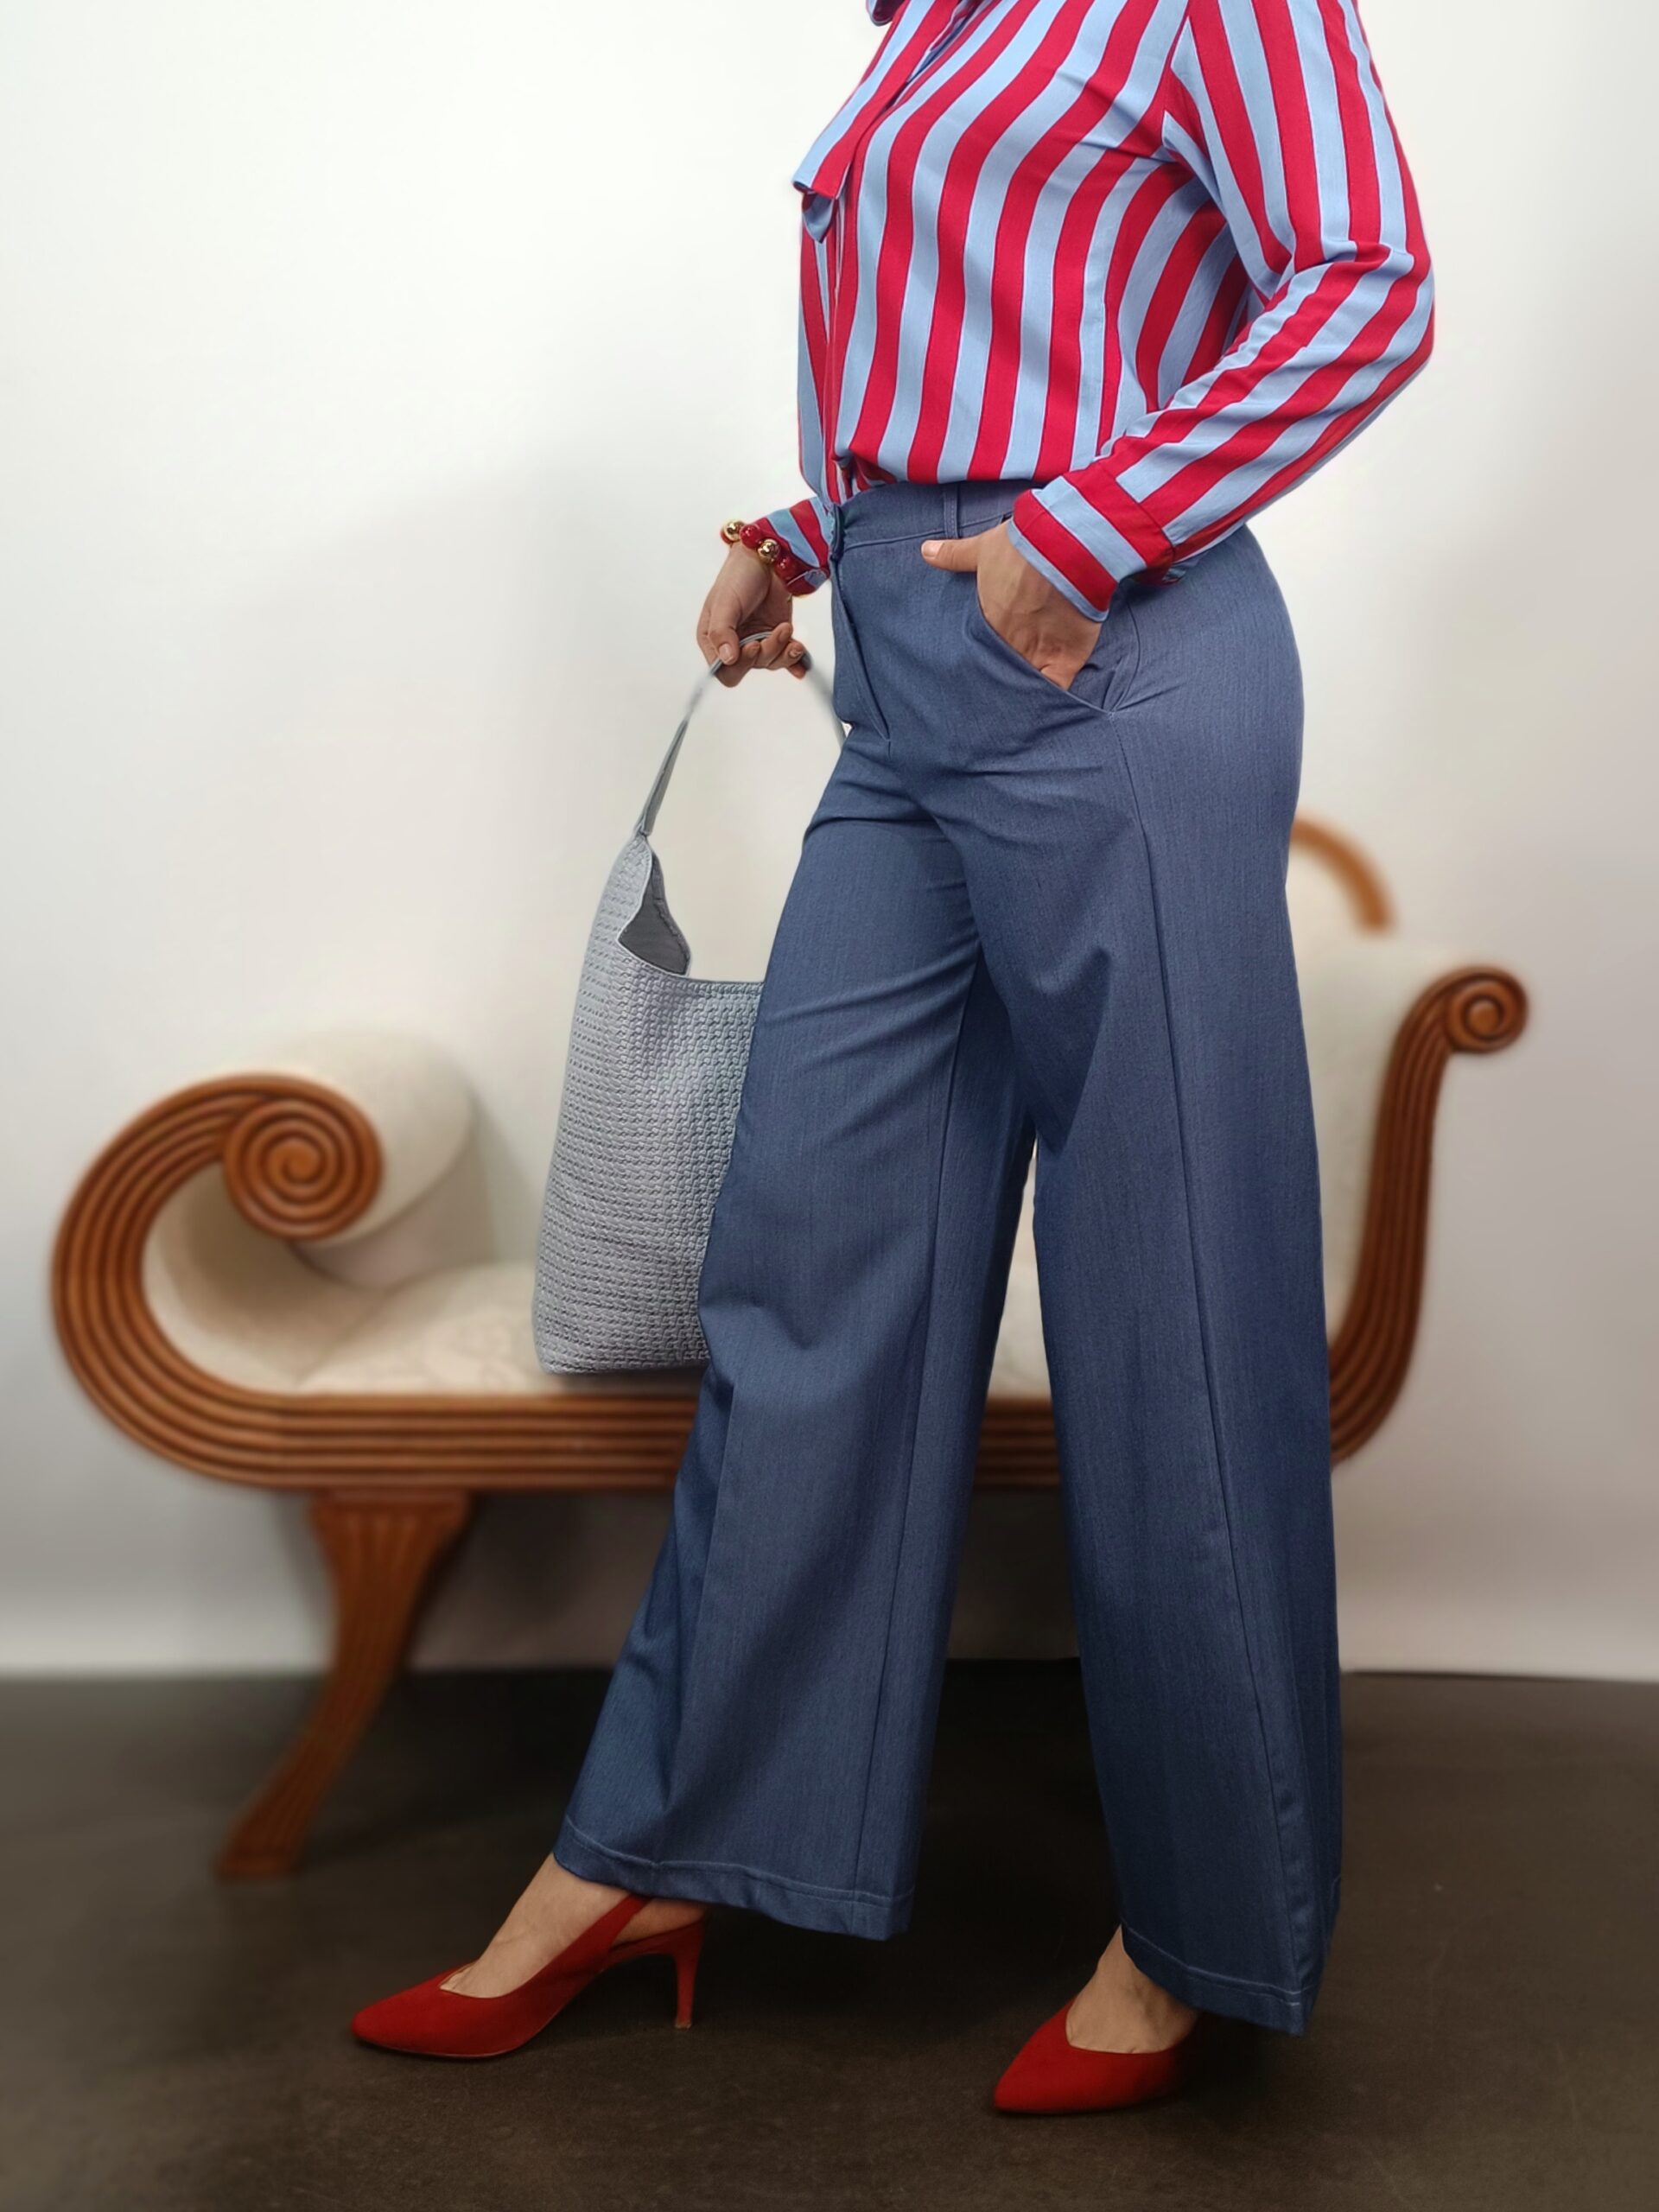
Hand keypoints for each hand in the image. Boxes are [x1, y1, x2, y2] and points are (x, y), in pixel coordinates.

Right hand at [697, 548, 810, 687]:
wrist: (767, 558)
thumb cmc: (739, 575)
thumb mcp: (724, 602)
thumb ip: (722, 632)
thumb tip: (726, 659)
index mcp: (713, 639)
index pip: (722, 670)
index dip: (738, 665)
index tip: (752, 646)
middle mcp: (733, 644)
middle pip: (749, 669)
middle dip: (765, 652)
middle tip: (776, 632)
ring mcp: (756, 641)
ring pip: (769, 663)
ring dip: (782, 649)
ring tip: (786, 627)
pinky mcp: (776, 637)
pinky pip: (785, 658)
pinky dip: (793, 662)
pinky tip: (801, 667)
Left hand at [921, 523, 1099, 689]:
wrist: (1063, 547)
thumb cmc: (1022, 547)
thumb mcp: (982, 548)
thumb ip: (955, 555)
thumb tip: (926, 550)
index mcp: (989, 622)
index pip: (980, 651)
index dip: (978, 660)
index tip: (977, 663)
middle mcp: (1010, 642)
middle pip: (1000, 671)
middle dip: (994, 680)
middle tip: (993, 691)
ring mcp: (1037, 653)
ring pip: (1023, 683)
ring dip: (1020, 690)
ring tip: (1014, 704)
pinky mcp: (1066, 659)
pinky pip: (1055, 688)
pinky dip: (1050, 696)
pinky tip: (1046, 701)